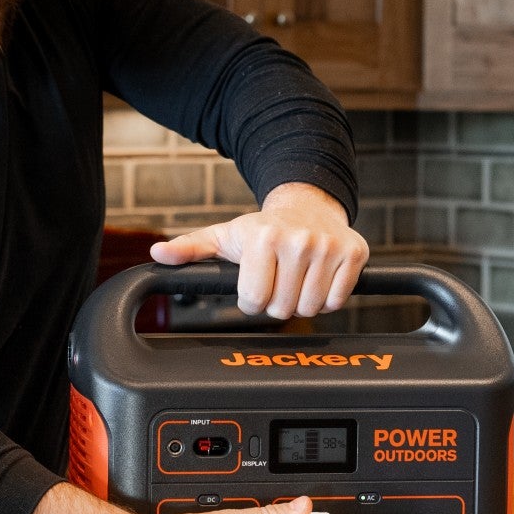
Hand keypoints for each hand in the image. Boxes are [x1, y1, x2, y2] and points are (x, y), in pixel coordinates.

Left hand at [149, 181, 368, 318]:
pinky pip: (338, 301)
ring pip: (311, 308)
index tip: (255, 283)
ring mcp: (329, 247)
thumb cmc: (262, 227)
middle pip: (282, 308)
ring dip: (302, 301)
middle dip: (277, 301)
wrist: (308, 205)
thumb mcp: (224, 236)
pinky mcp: (355, 254)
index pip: (253, 301)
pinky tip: (318, 278)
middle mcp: (298, 240)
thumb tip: (158, 255)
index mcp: (263, 237)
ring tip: (297, 279)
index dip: (251, 299)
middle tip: (278, 279)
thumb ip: (190, 249)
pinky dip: (329, 298)